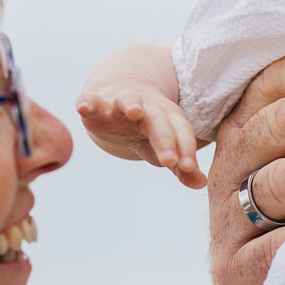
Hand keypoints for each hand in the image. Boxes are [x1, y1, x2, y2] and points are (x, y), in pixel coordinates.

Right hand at [76, 80, 206, 188]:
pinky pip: (92, 100)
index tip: (190, 167)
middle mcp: (147, 108)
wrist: (122, 101)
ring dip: (132, 104)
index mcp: (168, 119)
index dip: (186, 149)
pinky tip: (83, 108)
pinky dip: (87, 102)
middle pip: (158, 121)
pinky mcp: (97, 104)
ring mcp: (121, 103)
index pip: (181, 132)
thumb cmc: (149, 130)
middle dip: (165, 138)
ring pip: (129, 101)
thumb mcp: (164, 149)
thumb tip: (201, 184)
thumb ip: (181, 167)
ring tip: (135, 111)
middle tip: (170, 161)